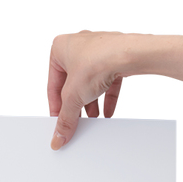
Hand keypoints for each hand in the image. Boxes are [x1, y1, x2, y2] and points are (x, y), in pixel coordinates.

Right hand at [48, 31, 130, 148]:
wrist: (129, 54)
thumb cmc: (97, 61)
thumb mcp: (73, 98)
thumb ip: (65, 119)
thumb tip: (59, 135)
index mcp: (59, 49)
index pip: (53, 86)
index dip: (56, 108)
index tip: (60, 123)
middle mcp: (77, 46)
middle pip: (72, 85)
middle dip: (76, 106)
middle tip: (76, 123)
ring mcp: (97, 49)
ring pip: (89, 83)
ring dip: (91, 103)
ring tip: (93, 118)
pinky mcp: (113, 56)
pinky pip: (106, 80)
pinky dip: (105, 97)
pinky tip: (107, 112)